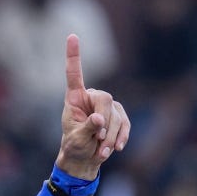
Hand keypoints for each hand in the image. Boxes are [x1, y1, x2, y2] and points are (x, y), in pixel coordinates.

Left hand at [56, 33, 129, 181]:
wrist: (84, 159)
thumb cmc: (75, 147)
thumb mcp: (76, 140)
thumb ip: (86, 128)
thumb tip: (99, 119)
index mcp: (75, 98)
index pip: (74, 75)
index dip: (73, 56)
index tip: (72, 36)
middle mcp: (91, 97)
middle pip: (105, 99)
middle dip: (105, 122)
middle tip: (99, 140)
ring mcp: (107, 106)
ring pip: (116, 115)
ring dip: (111, 137)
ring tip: (101, 152)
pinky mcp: (118, 115)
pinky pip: (125, 123)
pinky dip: (122, 137)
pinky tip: (117, 148)